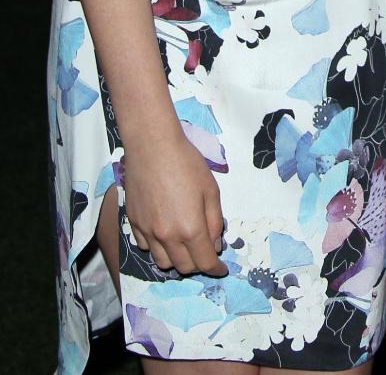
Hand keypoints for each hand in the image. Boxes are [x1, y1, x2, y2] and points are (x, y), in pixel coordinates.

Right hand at [123, 133, 227, 275]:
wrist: (152, 147)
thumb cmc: (187, 164)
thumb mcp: (211, 190)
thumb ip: (214, 221)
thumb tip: (215, 245)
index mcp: (190, 229)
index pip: (204, 262)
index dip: (215, 269)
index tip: (220, 269)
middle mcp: (167, 236)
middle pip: (183, 267)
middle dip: (197, 264)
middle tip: (204, 251)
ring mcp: (147, 232)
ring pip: (162, 262)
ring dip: (176, 259)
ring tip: (184, 244)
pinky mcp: (133, 223)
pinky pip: (145, 247)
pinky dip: (158, 247)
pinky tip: (164, 232)